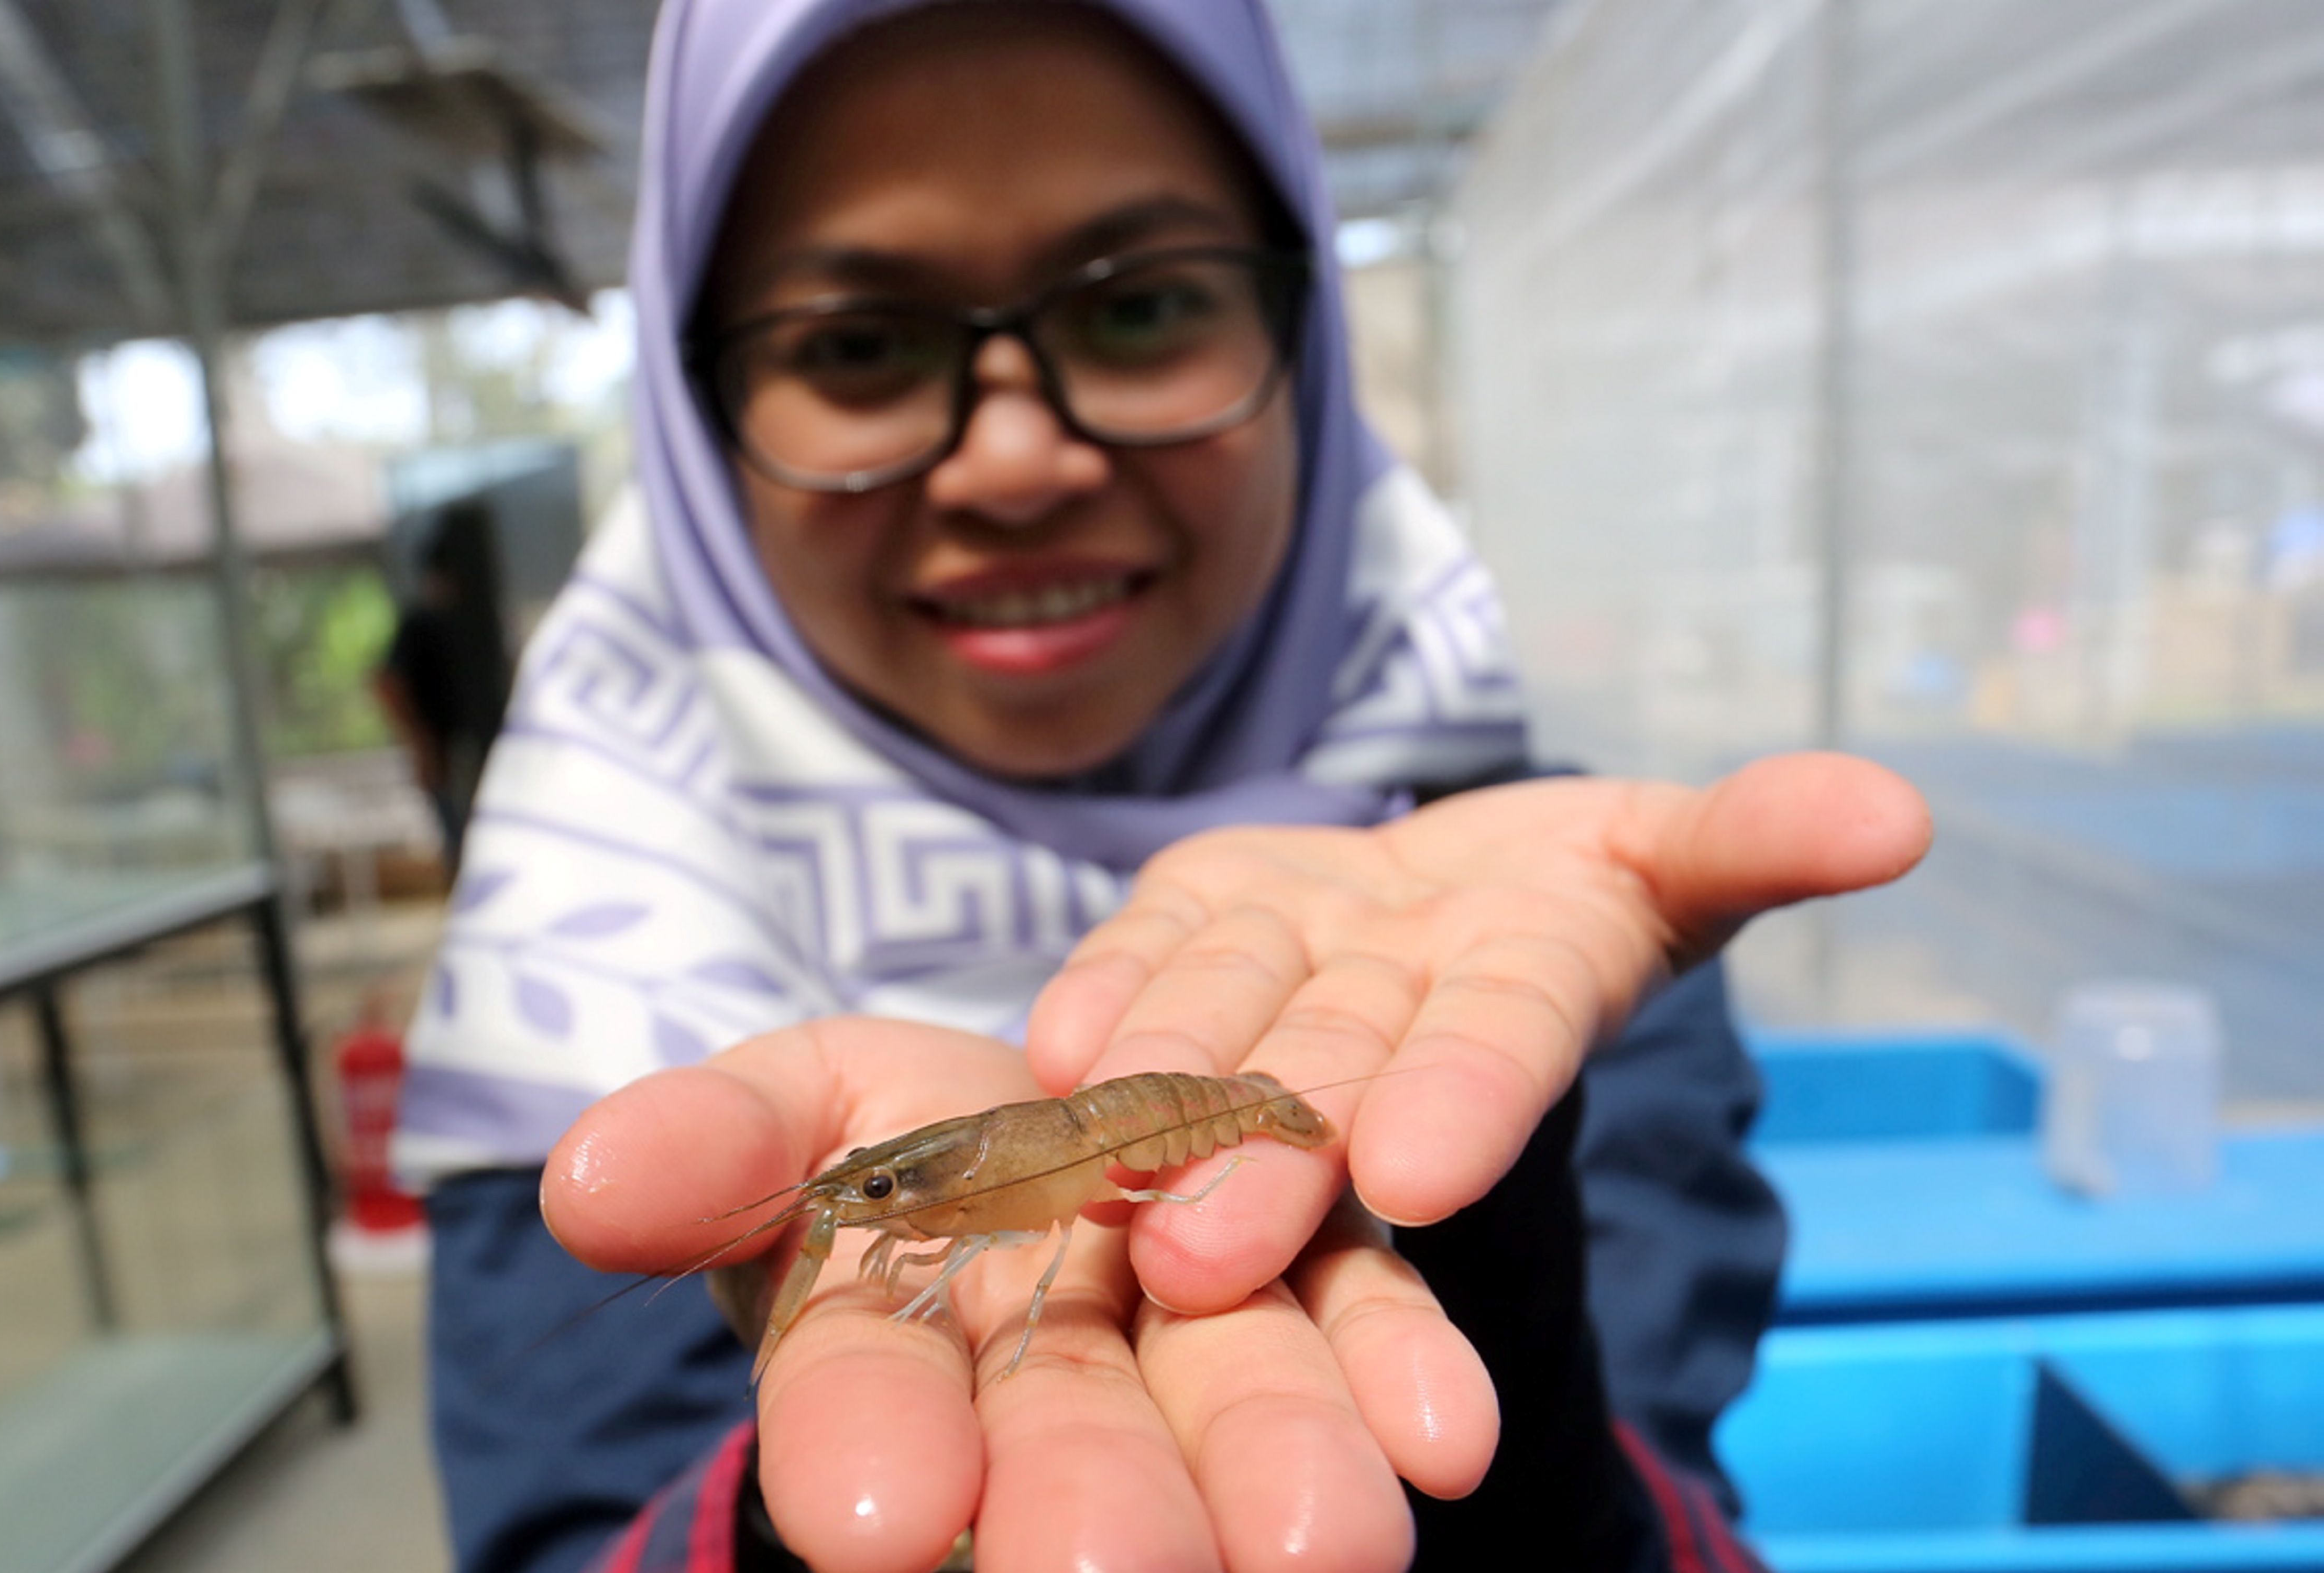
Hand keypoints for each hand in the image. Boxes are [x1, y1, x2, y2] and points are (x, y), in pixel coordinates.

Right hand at [542, 1021, 1496, 1572]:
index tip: (889, 1518)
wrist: (1065, 1109)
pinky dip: (1402, 1376)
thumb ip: (716, 1147)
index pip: (865, 1407)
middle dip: (1094, 1508)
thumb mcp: (792, 1109)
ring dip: (1282, 1471)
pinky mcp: (1326, 1283)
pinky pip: (1365, 1326)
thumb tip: (587, 1179)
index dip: (866, 1453)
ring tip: (1334, 1547)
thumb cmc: (894, 1140)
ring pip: (1239, 1410)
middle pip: (1072, 1443)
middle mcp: (1054, 1373)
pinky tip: (1448, 1435)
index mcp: (896, 1338)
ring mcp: (1202, 1340)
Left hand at [1025, 751, 1930, 1314]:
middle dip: (1267, 1155)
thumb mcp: (1674, 847)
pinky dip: (1101, 988)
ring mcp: (1283, 965)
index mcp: (1517, 994)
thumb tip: (1901, 814)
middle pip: (1328, 1075)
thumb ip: (1758, 836)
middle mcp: (1389, 1009)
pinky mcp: (1193, 918)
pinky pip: (1143, 950)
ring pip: (1224, 1014)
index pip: (1493, 1051)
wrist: (1441, 889)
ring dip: (1163, 1071)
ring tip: (1085, 1111)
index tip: (1415, 1168)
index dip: (1463, 1095)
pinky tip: (1045, 1039)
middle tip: (1197, 1246)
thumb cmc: (1566, 886)